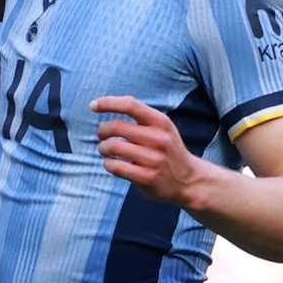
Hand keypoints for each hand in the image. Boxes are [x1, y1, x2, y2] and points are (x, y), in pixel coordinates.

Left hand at [90, 95, 208, 208]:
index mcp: (161, 122)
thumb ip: (140, 116)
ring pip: (114, 147)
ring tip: (105, 150)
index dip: (108, 103)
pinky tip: (111, 164)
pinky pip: (116, 166)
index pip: (131, 105)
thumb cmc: (167, 150)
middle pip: (116, 126)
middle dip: (102, 131)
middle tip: (101, 136)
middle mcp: (159, 139)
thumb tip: (107, 104)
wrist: (189, 180)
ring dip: (103, 148)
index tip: (92, 105)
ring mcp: (154, 159)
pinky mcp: (148, 177)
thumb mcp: (162, 128)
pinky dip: (108, 164)